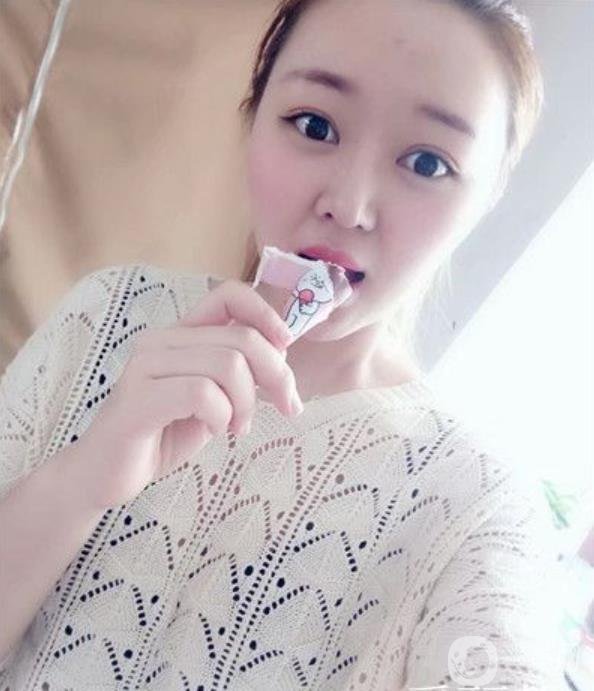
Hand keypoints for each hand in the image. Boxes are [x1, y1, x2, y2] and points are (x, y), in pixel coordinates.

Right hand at [77, 278, 300, 509]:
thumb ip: (239, 374)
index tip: (286, 346)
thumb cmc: (162, 434)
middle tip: (286, 407)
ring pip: (228, 365)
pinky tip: (212, 430)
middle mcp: (161, 341)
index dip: (266, 314)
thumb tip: (281, 354)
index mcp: (180, 335)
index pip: (229, 295)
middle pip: (243, 338)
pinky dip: (221, 415)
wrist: (108, 474)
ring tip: (235, 427)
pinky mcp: (138, 399)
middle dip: (277, 375)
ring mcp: (145, 367)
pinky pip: (202, 393)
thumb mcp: (213, 399)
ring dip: (246, 403)